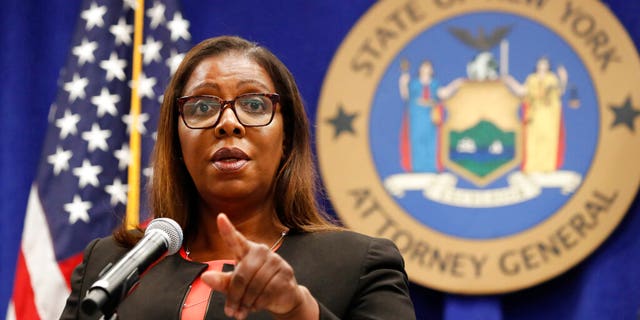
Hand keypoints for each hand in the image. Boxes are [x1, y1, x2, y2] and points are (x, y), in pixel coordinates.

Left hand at [200, 213, 317, 318]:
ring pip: (254, 285)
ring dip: (246, 302)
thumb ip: (221, 281)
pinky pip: (267, 291)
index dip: (227, 229)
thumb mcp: (236, 286)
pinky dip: (259, 303)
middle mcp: (262, 251)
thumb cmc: (257, 288)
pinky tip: (257, 306)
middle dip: (234, 296)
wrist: (284, 297)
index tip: (220, 217)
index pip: (236, 239)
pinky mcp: (285, 273)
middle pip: (241, 274)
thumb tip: (206, 277)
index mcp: (247, 251)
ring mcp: (275, 261)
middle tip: (231, 311)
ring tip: (243, 310)